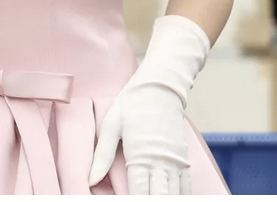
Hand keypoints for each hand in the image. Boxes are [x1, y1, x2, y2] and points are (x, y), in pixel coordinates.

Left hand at [91, 15, 209, 193]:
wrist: (161, 85)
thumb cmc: (132, 103)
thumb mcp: (111, 125)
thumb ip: (102, 155)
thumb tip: (90, 180)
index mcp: (140, 156)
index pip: (139, 195)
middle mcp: (161, 163)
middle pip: (160, 198)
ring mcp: (175, 161)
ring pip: (175, 194)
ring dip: (167, 200)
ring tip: (155, 201)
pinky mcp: (183, 158)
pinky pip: (186, 185)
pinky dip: (182, 195)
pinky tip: (174, 198)